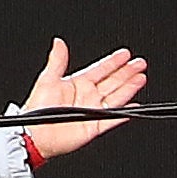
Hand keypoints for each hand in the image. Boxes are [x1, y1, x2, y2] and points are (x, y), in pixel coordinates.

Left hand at [21, 37, 152, 126]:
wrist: (35, 134)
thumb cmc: (37, 109)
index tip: (125, 54)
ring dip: (129, 87)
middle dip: (127, 72)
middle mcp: (87, 97)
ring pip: (116, 96)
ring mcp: (93, 111)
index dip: (113, 61)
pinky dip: (124, 114)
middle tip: (140, 63)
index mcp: (77, 84)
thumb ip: (57, 61)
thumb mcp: (47, 79)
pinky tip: (134, 107)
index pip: (100, 69)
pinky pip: (113, 119)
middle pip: (113, 81)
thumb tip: (59, 43)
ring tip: (141, 78)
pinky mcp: (95, 126)